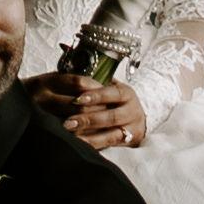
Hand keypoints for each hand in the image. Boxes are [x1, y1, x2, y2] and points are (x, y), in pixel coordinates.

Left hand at [32, 69, 146, 152]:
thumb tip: (64, 56)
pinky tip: (80, 146)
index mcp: (126, 93)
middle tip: (67, 122)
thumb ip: (91, 80)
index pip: (111, 93)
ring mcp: (132, 128)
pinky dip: (95, 146)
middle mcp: (132, 111)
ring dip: (89, 137)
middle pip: (110, 117)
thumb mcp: (109, 86)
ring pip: (110, 135)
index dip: (95, 96)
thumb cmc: (114, 99)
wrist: (139, 117)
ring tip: (71, 137)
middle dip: (88, 119)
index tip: (77, 99)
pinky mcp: (129, 143)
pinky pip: (110, 146)